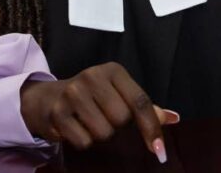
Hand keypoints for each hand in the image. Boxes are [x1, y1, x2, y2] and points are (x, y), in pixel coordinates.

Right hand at [20, 62, 178, 162]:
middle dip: (117, 127)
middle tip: (105, 119)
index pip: (140, 101)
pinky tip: (75, 129)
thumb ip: (144, 107)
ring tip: (89, 123)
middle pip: (122, 119)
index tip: (159, 150)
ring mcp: (73, 93)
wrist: (47, 98)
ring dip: (100, 135)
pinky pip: (84, 141)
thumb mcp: (117, 94)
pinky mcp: (58, 112)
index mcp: (113, 70)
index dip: (151, 127)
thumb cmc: (91, 97)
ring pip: (104, 132)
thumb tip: (173, 118)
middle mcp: (92, 76)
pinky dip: (83, 141)